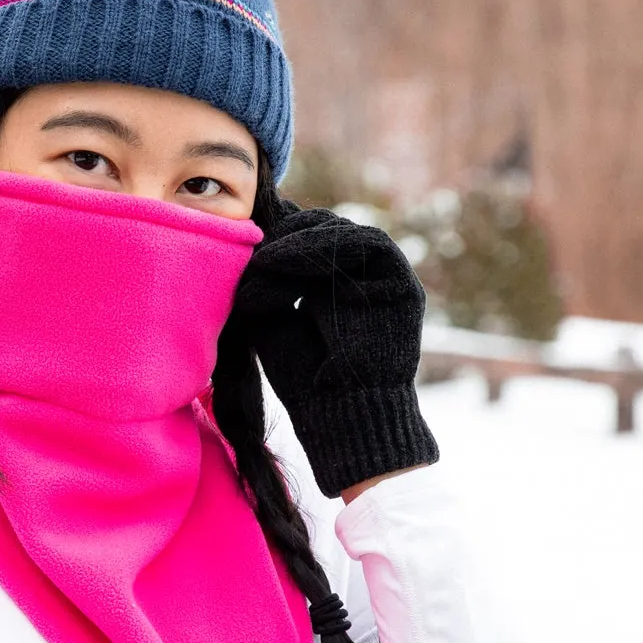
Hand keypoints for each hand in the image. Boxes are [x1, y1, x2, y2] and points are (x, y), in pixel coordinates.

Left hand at [234, 197, 438, 498]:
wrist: (341, 413)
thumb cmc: (301, 376)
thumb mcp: (269, 318)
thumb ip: (262, 278)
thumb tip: (245, 236)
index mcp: (326, 284)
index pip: (301, 240)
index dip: (273, 236)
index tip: (239, 240)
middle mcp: (356, 277)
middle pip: (319, 228)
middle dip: (283, 235)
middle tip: (253, 248)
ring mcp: (382, 278)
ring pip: (341, 231)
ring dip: (300, 239)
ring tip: (267, 257)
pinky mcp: (403, 283)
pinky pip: (370, 244)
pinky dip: (328, 244)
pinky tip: (290, 259)